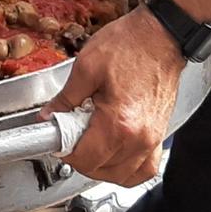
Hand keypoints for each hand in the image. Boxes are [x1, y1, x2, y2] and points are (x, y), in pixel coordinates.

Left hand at [46, 7, 184, 186]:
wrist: (161, 35)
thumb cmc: (130, 44)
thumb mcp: (86, 66)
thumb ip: (65, 98)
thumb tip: (49, 117)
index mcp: (118, 123)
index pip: (84, 158)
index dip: (65, 150)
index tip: (58, 137)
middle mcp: (139, 138)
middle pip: (101, 171)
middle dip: (80, 158)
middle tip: (71, 135)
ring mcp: (152, 139)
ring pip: (122, 176)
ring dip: (101, 167)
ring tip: (90, 144)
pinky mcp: (160, 135)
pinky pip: (144, 169)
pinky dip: (127, 170)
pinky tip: (114, 156)